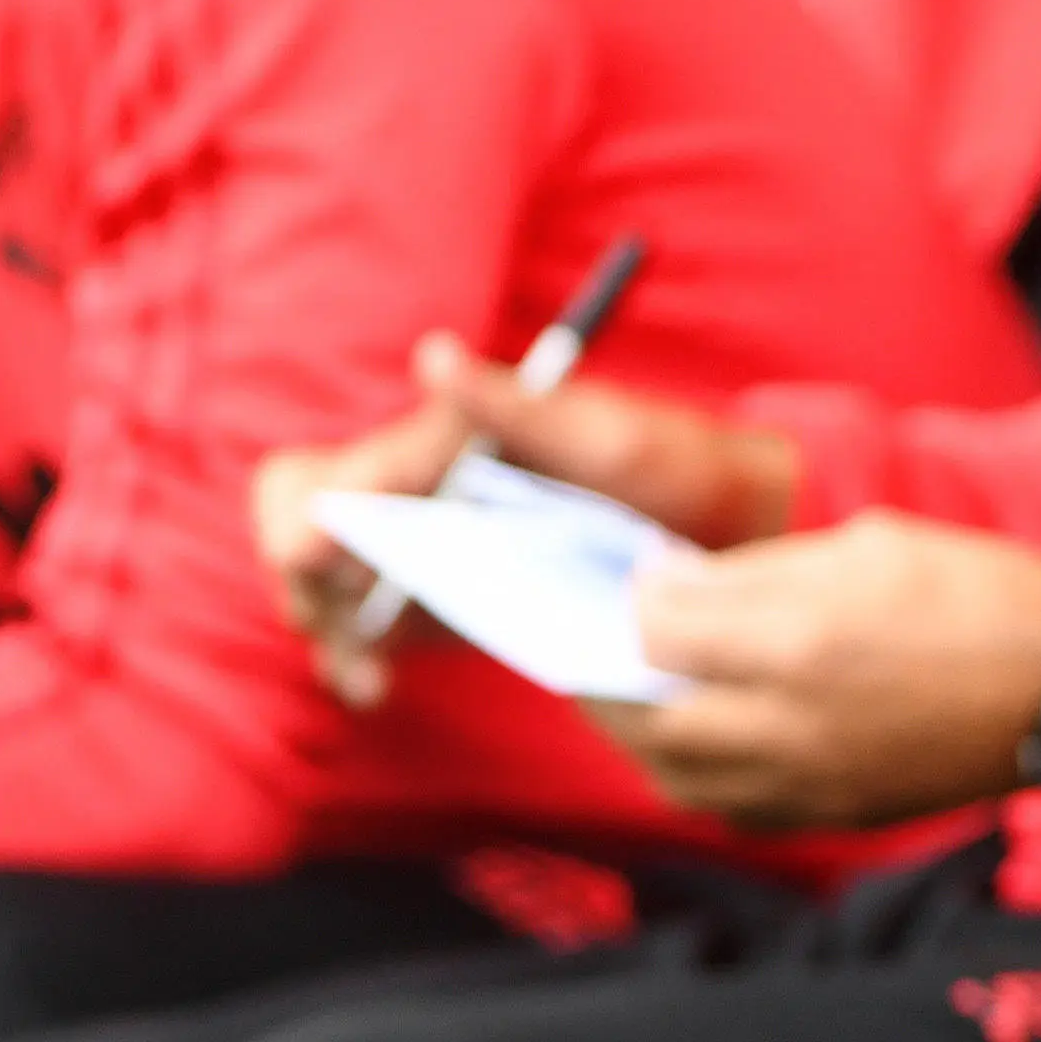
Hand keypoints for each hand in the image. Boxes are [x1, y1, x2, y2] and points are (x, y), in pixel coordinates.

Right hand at [252, 329, 796, 707]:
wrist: (737, 528)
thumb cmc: (678, 469)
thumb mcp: (616, 439)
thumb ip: (523, 408)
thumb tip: (437, 356)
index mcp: (441, 443)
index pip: (328, 478)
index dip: (307, 517)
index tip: (317, 555)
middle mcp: (416, 490)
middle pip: (303, 533)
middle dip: (306, 582)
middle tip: (342, 622)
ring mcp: (423, 549)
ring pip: (326, 589)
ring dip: (330, 630)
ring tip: (369, 676)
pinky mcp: (443, 602)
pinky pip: (369, 632)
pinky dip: (359, 658)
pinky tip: (378, 685)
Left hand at [588, 511, 1040, 829]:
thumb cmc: (980, 594)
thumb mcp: (869, 545)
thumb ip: (763, 571)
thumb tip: (677, 585)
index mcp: (799, 637)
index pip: (656, 629)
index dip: (634, 599)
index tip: (641, 580)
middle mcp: (791, 722)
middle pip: (644, 716)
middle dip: (607, 677)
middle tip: (599, 648)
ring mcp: (812, 780)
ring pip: (677, 777)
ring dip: (639, 738)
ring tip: (635, 700)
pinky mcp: (838, 815)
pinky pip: (732, 810)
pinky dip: (696, 778)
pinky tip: (702, 744)